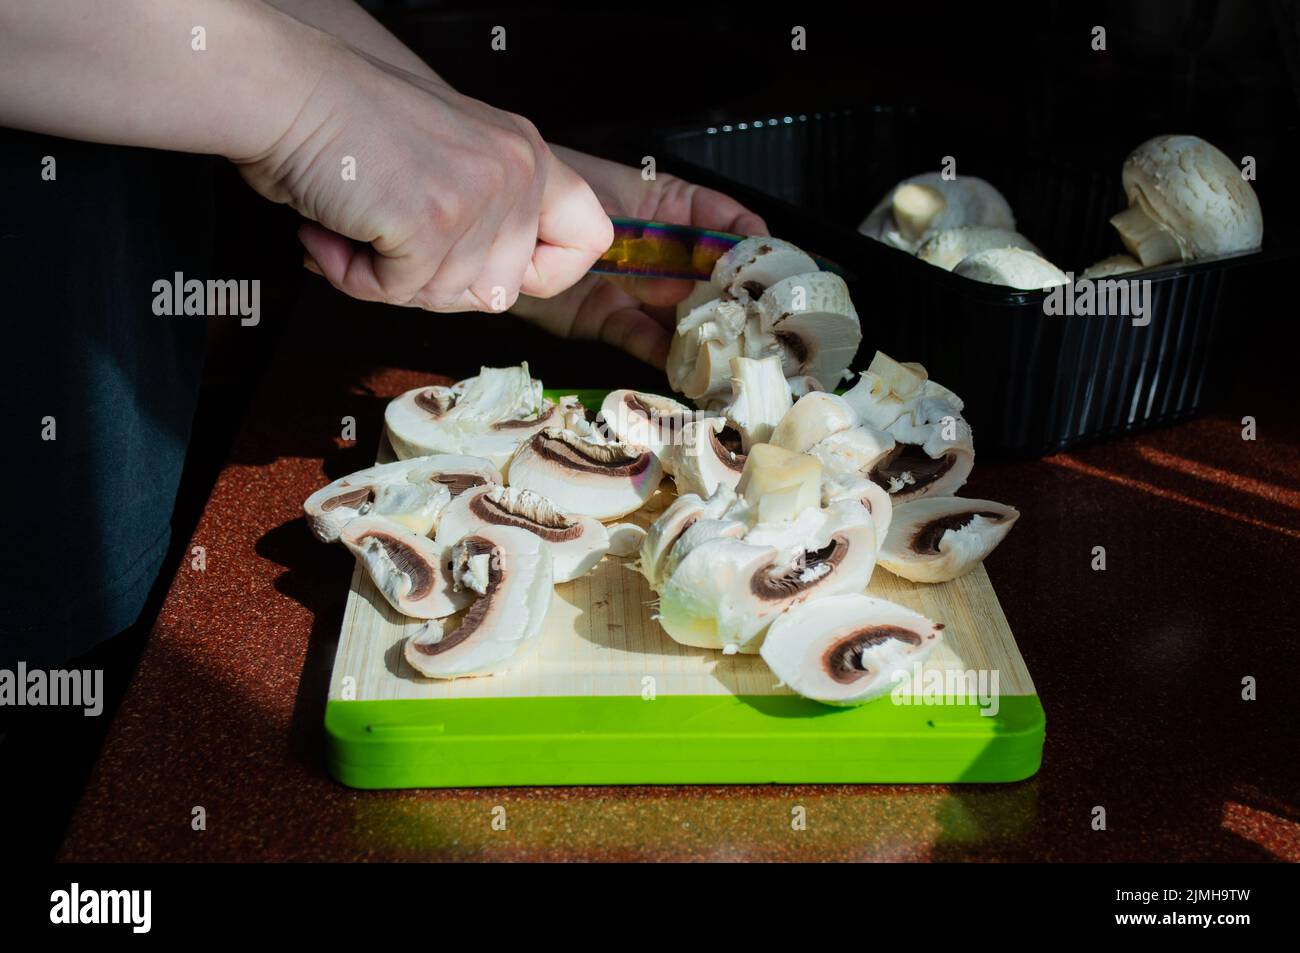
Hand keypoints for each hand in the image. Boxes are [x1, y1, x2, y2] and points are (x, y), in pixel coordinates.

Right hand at [237, 46, 611, 312]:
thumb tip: (488, 295)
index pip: (591, 240)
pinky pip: (396, 293)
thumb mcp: (449, 161)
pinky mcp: (433, 222)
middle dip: (434, 285)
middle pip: (501, 292)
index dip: (548, 276)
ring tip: (353, 224)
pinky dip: (350, 274)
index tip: (501, 274)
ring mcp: (479, 196)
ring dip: (385, 278)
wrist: (282, 91)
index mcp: (527, 154)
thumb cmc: (345, 127)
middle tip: (388, 244)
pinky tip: (329, 229)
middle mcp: (516, 170)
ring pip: (444, 298)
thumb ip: (484, 217)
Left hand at [509, 147, 768, 367]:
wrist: (497, 220)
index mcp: (665, 206)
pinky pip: (642, 339)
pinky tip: (688, 367)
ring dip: (705, 334)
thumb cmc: (553, 188)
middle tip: (762, 320)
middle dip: (735, 300)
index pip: (720, 221)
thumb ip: (655, 233)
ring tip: (733, 352)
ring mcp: (635, 287)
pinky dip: (664, 355)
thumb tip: (688, 281)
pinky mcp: (606, 320)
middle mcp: (658, 252)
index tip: (772, 260)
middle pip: (707, 277)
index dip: (748, 241)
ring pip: (680, 314)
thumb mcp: (609, 199)